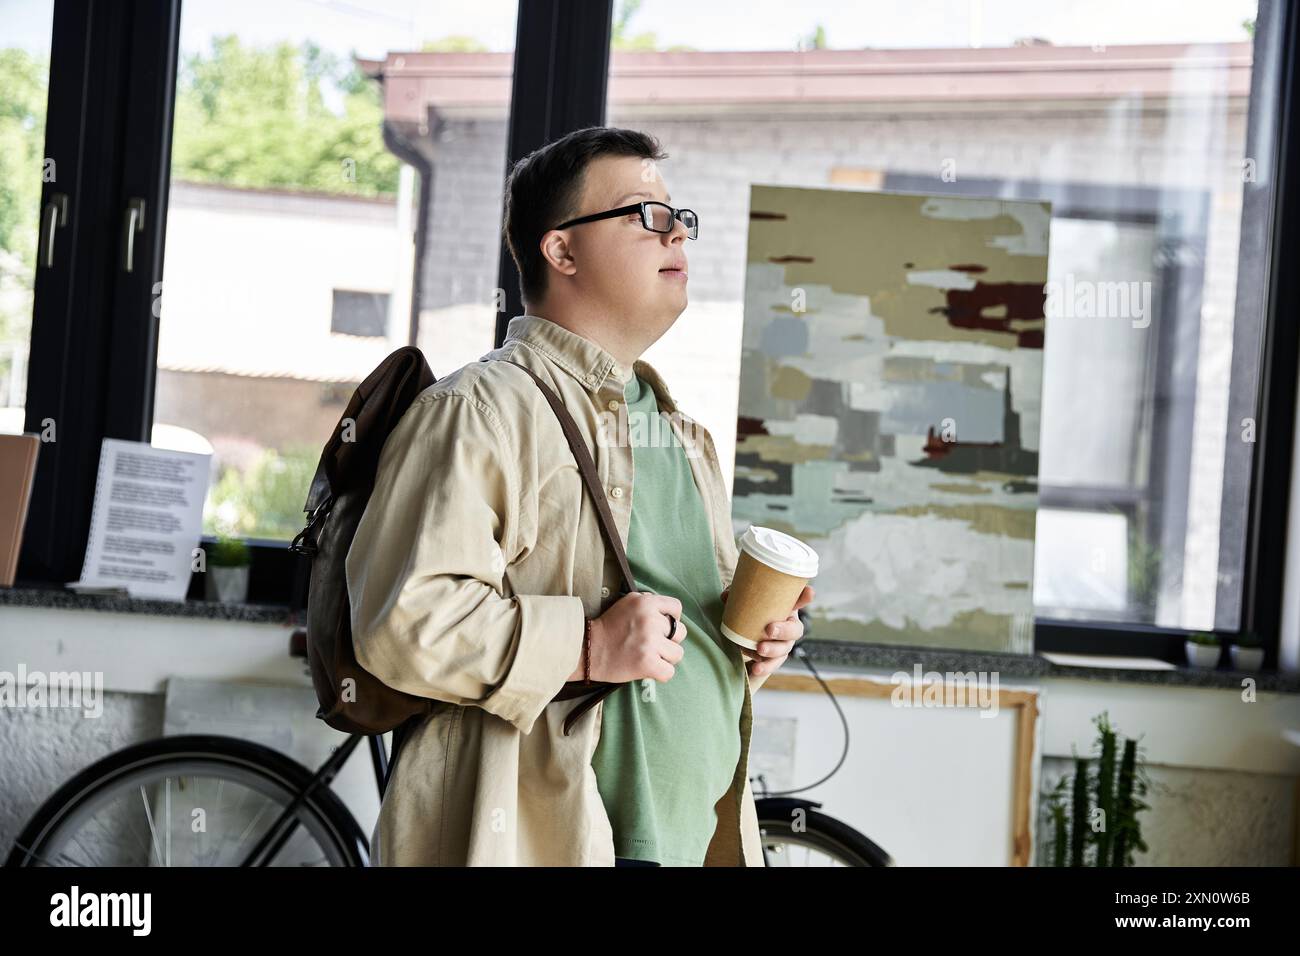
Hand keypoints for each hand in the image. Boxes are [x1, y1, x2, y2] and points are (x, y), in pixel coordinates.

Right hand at [569, 591, 685, 683]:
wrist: (589, 649)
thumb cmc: (609, 627)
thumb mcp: (628, 603)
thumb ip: (649, 603)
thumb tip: (670, 613)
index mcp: (646, 603)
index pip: (677, 608)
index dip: (672, 619)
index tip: (662, 627)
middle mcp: (650, 620)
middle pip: (680, 633)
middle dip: (668, 640)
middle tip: (650, 644)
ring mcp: (650, 642)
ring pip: (677, 654)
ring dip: (665, 658)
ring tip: (648, 656)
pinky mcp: (647, 663)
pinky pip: (669, 672)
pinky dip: (660, 673)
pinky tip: (647, 668)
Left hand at [720, 584, 814, 678]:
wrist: (744, 635)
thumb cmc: (750, 611)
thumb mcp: (744, 601)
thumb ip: (736, 596)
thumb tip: (726, 596)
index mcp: (786, 608)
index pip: (799, 600)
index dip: (805, 597)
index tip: (809, 592)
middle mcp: (789, 626)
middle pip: (795, 630)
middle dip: (784, 630)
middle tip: (769, 629)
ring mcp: (783, 644)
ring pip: (784, 649)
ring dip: (773, 650)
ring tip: (760, 649)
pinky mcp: (774, 659)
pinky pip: (773, 664)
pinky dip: (765, 667)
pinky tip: (756, 668)